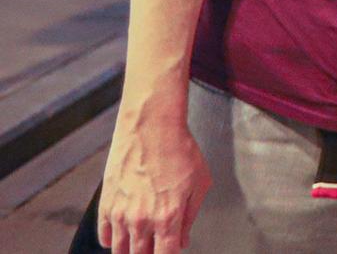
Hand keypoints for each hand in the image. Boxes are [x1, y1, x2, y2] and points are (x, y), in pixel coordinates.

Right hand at [100, 106, 210, 253]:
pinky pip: (104, 235)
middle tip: (156, 246)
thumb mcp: (200, 183)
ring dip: (130, 249)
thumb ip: (190, 217)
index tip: (170, 252)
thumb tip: (182, 240)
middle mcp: (141, 220)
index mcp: (168, 217)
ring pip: (120, 250)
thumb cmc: (179, 150)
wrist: (151, 127)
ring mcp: (120, 214)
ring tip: (140, 242)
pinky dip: (112, 239)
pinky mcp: (105, 204)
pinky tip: (122, 233)